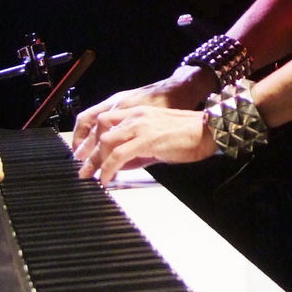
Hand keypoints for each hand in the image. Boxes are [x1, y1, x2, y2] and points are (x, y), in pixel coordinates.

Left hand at [76, 105, 216, 185]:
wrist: (208, 130)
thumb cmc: (188, 135)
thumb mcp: (157, 139)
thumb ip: (138, 151)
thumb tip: (122, 166)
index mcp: (139, 113)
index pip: (105, 121)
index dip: (92, 139)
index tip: (86, 155)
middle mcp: (137, 115)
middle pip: (101, 131)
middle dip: (89, 152)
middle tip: (83, 169)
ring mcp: (141, 126)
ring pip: (106, 142)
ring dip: (96, 161)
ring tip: (92, 176)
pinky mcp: (147, 139)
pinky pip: (118, 155)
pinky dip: (108, 168)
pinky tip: (106, 179)